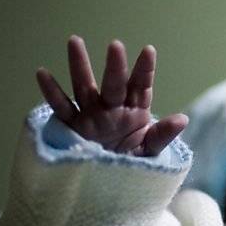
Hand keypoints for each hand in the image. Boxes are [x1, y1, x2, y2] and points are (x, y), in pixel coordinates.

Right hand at [36, 36, 187, 156]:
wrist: (108, 185)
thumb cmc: (132, 164)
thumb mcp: (149, 151)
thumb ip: (162, 135)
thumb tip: (182, 119)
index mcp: (135, 110)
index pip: (141, 86)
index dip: (144, 69)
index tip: (148, 50)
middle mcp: (112, 108)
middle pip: (113, 83)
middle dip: (115, 66)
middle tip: (115, 45)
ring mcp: (91, 115)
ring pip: (84, 87)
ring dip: (79, 65)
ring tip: (74, 41)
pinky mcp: (73, 126)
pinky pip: (62, 108)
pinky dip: (52, 92)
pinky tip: (42, 73)